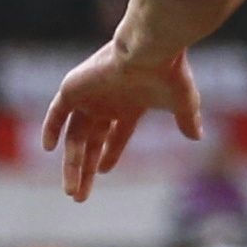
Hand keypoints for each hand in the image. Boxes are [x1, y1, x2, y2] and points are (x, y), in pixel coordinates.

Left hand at [39, 41, 200, 202]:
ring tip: (71, 191)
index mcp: (129, 105)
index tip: (103, 171)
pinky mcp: (73, 88)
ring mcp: (89, 95)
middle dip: (84, 170)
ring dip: (71, 164)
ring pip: (74, 136)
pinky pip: (57, 112)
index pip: (115, 135)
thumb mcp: (184, 103)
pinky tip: (48, 149)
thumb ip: (187, 120)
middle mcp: (107, 101)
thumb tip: (198, 137)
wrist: (150, 49)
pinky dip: (51, 129)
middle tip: (78, 197)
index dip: (109, 154)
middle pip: (90, 142)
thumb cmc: (169, 74)